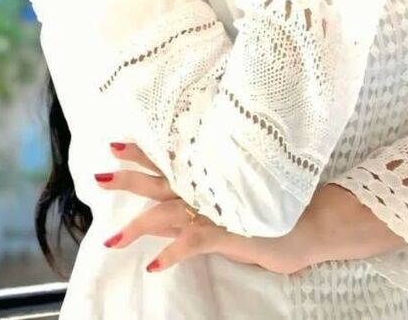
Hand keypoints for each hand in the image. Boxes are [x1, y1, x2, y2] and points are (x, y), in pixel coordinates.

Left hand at [96, 142, 315, 274]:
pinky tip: (154, 264)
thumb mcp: (235, 193)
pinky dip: (173, 252)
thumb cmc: (270, 206)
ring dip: (138, 226)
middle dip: (128, 179)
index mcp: (208, 177)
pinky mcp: (229, 232)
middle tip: (99, 175)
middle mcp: (208, 189)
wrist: (307, 224)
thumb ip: (210, 186)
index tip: (115, 143)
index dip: (141, 153)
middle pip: (160, 182)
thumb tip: (179, 188)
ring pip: (169, 214)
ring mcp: (217, 210)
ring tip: (111, 238)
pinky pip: (194, 242)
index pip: (168, 161)